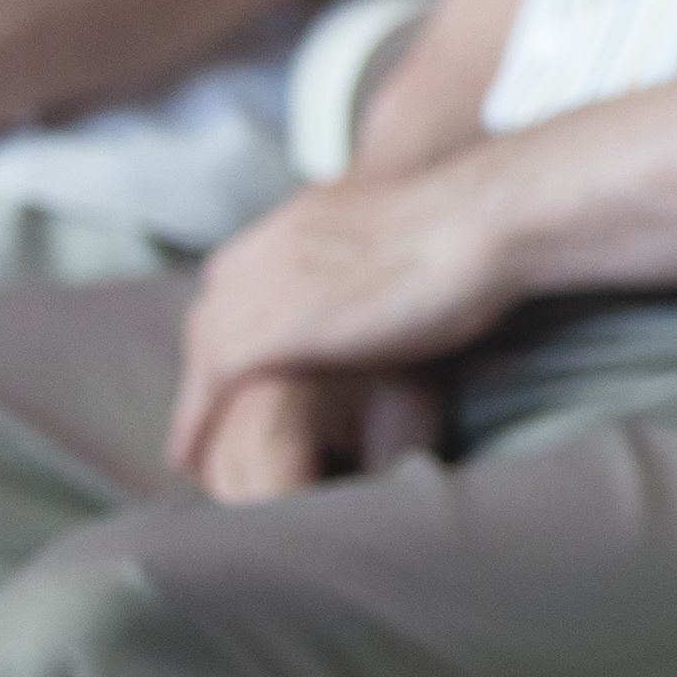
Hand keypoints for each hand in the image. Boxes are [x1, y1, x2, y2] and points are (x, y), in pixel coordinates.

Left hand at [166, 174, 519, 475]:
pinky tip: (195, 458)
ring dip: (195, 402)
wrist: (481, 217)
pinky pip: (211, 384)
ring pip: (204, 352)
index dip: (234, 327)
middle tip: (206, 420)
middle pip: (211, 315)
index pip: (237, 276)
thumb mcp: (412, 226)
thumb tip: (412, 273)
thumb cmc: (477, 226)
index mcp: (303, 218)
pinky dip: (195, 422)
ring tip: (195, 452)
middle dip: (206, 368)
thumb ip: (382, 250)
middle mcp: (270, 245)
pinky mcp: (272, 327)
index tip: (237, 370)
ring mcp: (266, 284)